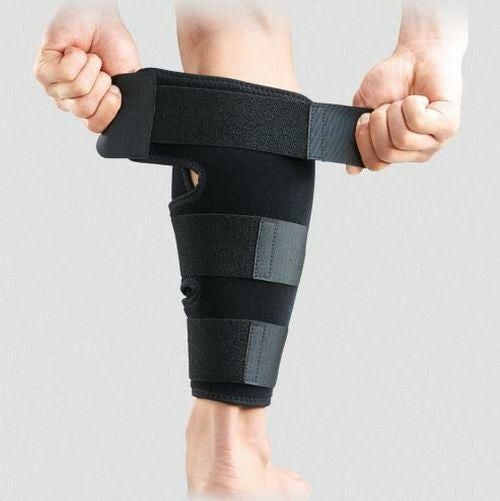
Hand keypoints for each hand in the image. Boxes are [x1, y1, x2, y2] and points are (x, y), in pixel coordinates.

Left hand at [34, 1, 139, 132]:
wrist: (102, 21)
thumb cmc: (114, 49)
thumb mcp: (130, 81)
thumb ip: (130, 105)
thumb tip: (126, 120)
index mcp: (93, 109)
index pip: (96, 126)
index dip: (109, 106)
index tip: (115, 89)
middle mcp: (72, 103)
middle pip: (85, 109)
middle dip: (101, 84)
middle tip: (101, 71)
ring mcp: (56, 89)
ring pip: (77, 89)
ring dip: (90, 68)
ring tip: (89, 59)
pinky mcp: (43, 72)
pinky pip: (64, 73)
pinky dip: (76, 58)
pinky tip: (75, 52)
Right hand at [348, 41, 463, 173]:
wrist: (416, 55)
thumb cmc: (390, 82)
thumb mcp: (364, 111)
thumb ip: (357, 140)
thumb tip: (352, 171)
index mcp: (396, 152)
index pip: (375, 164)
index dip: (364, 140)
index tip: (365, 117)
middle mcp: (416, 153)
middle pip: (387, 152)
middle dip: (379, 122)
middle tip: (388, 105)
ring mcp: (434, 142)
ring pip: (402, 138)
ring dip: (395, 111)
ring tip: (403, 100)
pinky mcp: (449, 126)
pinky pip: (419, 122)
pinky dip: (412, 103)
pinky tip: (420, 98)